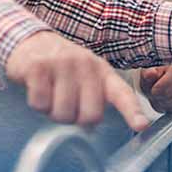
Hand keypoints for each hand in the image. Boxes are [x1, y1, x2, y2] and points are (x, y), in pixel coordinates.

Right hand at [5, 31, 149, 131]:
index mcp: (102, 71)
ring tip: (51, 95)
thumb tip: (91, 129)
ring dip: (53, 113)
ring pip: (63, 113)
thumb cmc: (61, 67)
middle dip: (75, 119)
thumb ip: (94, 99)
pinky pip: (40, 104)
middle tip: (66, 106)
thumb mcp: (85, 77)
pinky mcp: (39, 66)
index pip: (122, 93)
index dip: (132, 111)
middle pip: (90, 116)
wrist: (30, 41)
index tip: (142, 125)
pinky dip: (37, 105)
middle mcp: (85, 64)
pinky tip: (38, 89)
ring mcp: (62, 63)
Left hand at [139, 66, 171, 113]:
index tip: (153, 89)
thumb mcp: (147, 74)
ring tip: (161, 97)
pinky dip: (171, 109)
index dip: (157, 89)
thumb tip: (150, 73)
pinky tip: (168, 101)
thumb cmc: (154, 78)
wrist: (159, 84)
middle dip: (159, 97)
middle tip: (155, 94)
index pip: (168, 82)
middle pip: (170, 95)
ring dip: (164, 104)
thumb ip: (148, 73)